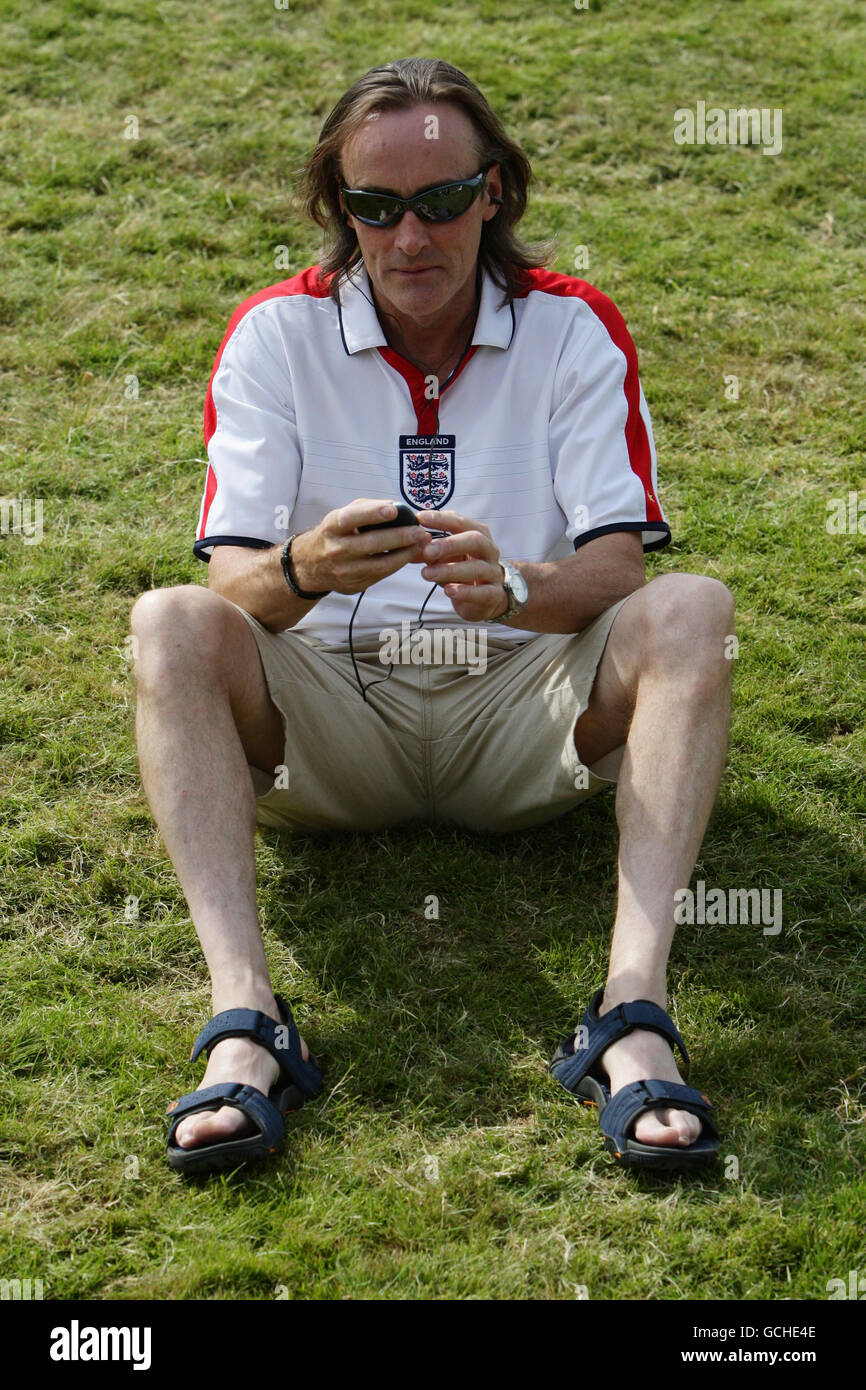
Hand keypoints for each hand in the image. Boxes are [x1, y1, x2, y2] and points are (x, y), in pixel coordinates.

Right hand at [291, 499, 428, 595]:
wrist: (311, 564)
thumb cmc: (335, 533)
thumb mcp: (342, 515)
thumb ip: (367, 508)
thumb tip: (397, 508)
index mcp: (331, 527)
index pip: (351, 518)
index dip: (372, 513)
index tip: (394, 510)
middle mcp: (335, 550)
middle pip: (371, 544)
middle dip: (400, 537)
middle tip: (420, 532)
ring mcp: (343, 571)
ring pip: (379, 565)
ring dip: (404, 555)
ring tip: (421, 545)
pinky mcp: (352, 586)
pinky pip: (380, 576)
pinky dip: (397, 565)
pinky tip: (409, 556)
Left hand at [416, 508, 507, 621]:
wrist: (483, 600)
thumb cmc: (461, 572)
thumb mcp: (444, 559)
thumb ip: (429, 551)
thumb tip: (410, 545)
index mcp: (478, 536)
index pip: (461, 522)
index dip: (442, 519)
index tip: (420, 518)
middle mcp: (489, 551)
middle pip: (475, 540)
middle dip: (450, 544)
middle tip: (427, 551)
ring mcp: (494, 573)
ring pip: (477, 568)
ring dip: (450, 570)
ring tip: (427, 574)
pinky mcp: (494, 595)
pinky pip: (483, 592)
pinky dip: (465, 591)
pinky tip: (449, 591)